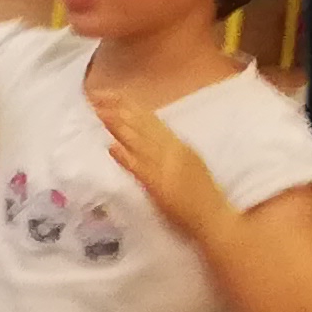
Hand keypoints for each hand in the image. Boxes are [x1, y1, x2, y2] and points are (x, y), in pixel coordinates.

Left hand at [87, 81, 223, 235]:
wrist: (215, 219)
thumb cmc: (202, 195)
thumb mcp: (188, 162)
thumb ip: (169, 148)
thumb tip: (146, 134)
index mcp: (179, 145)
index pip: (150, 119)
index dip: (129, 104)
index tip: (110, 93)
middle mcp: (172, 151)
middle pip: (141, 125)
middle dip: (118, 108)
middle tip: (96, 94)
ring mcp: (165, 167)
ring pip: (138, 141)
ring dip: (117, 125)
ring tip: (98, 111)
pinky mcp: (159, 187)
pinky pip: (139, 170)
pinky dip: (125, 158)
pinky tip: (111, 147)